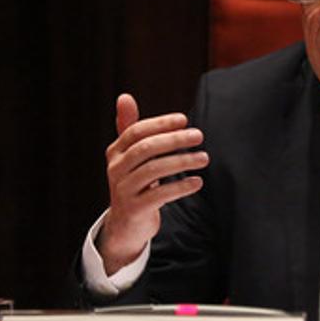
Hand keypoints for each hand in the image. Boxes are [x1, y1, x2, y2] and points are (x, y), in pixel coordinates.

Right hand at [97, 93, 207, 274]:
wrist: (126, 224)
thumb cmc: (134, 183)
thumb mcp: (129, 156)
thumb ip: (130, 128)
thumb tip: (124, 96)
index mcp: (115, 152)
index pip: (136, 131)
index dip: (160, 123)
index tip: (184, 120)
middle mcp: (116, 169)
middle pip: (146, 148)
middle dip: (174, 140)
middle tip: (199, 136)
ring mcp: (123, 190)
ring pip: (153, 170)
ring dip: (182, 162)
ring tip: (204, 158)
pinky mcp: (134, 209)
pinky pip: (159, 195)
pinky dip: (180, 187)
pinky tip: (197, 181)